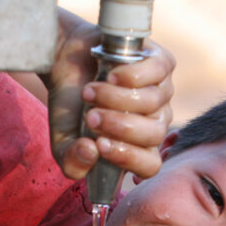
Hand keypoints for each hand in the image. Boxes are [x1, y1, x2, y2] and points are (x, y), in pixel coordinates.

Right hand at [43, 9, 174, 180]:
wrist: (65, 60)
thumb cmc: (70, 105)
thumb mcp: (63, 141)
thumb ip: (73, 162)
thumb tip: (91, 152)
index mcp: (137, 147)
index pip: (150, 165)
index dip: (128, 158)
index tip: (99, 145)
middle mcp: (155, 121)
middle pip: (155, 134)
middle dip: (119, 126)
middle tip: (90, 117)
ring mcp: (162, 92)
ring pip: (152, 102)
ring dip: (115, 98)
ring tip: (90, 92)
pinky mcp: (162, 63)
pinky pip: (157, 73)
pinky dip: (129, 75)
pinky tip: (110, 74)